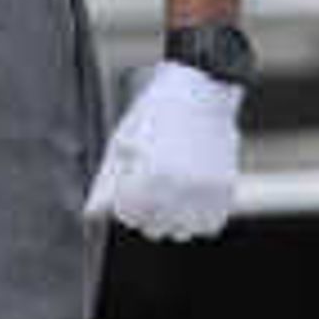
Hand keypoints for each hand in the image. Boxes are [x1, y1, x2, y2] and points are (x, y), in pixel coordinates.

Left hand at [85, 60, 242, 240]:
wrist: (204, 87)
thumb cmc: (155, 112)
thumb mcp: (124, 140)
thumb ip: (107, 182)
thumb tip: (91, 215)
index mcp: (150, 174)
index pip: (130, 216)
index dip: (127, 202)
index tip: (133, 185)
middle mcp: (179, 186)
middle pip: (155, 229)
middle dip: (149, 214)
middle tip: (154, 186)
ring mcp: (206, 189)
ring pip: (183, 231)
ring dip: (175, 220)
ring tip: (174, 193)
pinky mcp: (226, 187)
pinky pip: (210, 224)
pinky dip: (200, 218)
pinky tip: (193, 198)